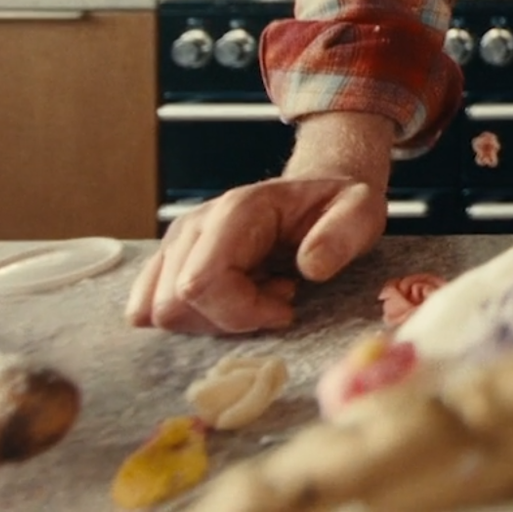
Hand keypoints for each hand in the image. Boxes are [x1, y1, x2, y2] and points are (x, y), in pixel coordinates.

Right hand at [127, 112, 394, 334]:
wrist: (317, 192)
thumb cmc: (337, 206)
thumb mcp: (360, 212)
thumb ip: (342, 235)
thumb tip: (311, 266)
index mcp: (236, 211)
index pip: (199, 284)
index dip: (241, 312)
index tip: (286, 305)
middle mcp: (194, 225)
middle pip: (174, 305)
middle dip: (228, 319)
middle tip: (275, 296)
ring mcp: (176, 243)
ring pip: (162, 311)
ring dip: (214, 318)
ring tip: (259, 292)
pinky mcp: (170, 260)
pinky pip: (152, 306)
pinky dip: (194, 317)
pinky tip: (234, 298)